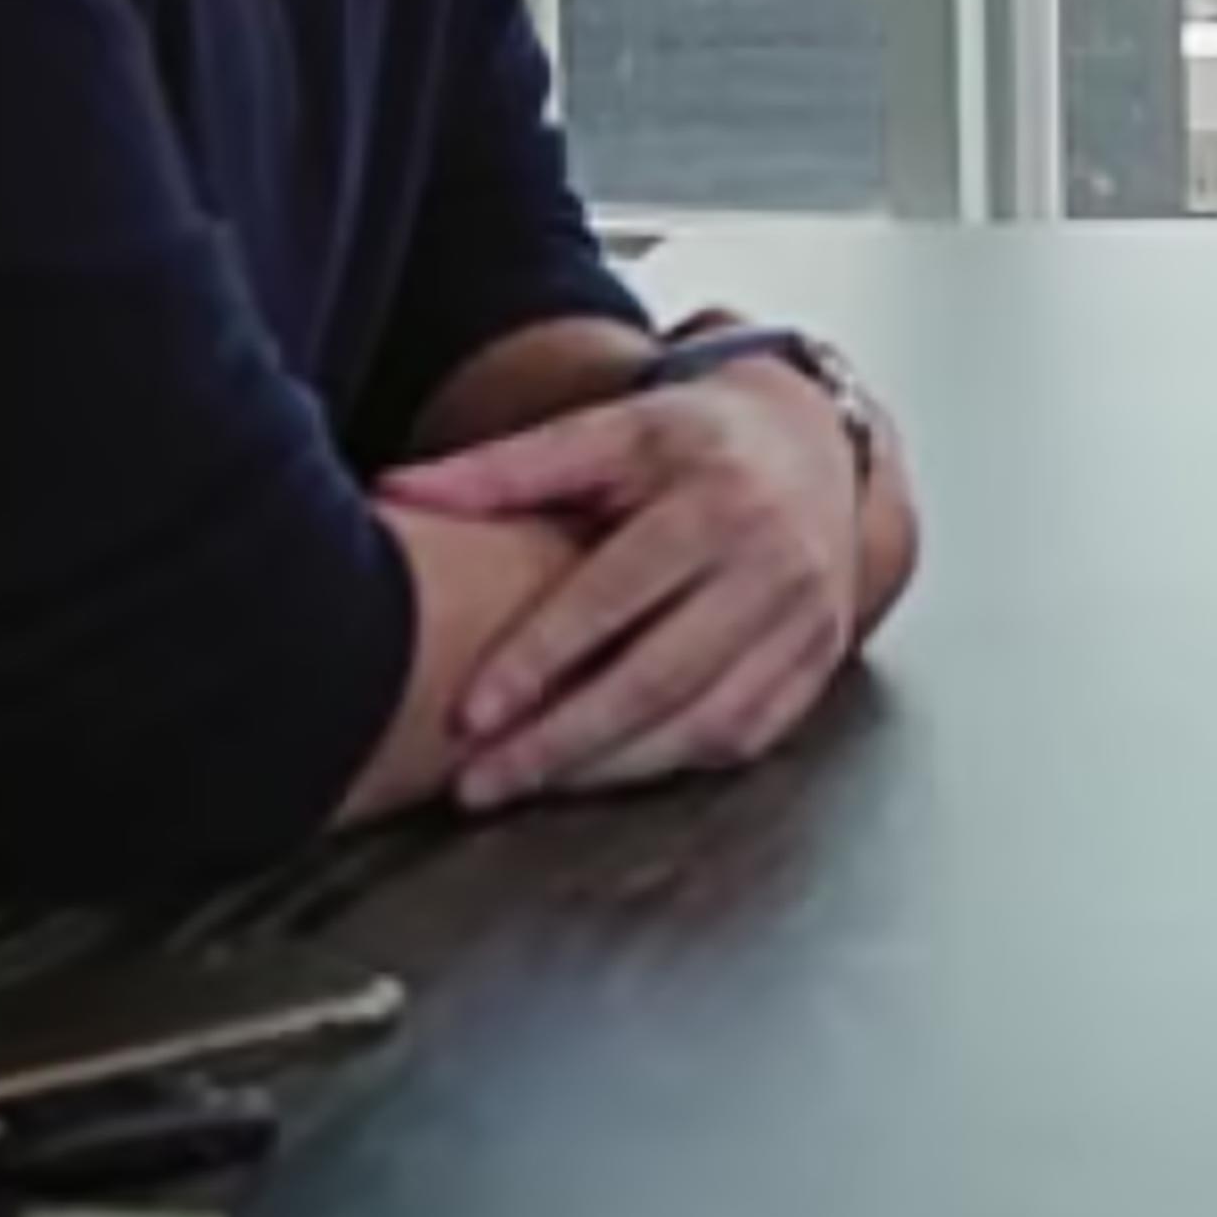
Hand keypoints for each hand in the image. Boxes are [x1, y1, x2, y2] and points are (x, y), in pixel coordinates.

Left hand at [372, 369, 871, 810]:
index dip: (541, 658)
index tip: (471, 712)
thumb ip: (507, 468)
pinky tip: (607, 771)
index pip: (618, 592)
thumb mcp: (608, 433)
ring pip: (706, 719)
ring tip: (527, 784)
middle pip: (660, 674)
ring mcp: (806, 617)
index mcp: (713, 496)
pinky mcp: (820, 659)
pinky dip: (671, 762)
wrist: (815, 446)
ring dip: (610, 767)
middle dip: (562, 740)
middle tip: (479, 782)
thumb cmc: (689, 443)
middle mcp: (773, 560)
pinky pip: (745, 735)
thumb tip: (396, 491)